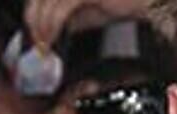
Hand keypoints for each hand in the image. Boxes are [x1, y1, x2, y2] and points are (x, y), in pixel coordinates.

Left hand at [24, 0, 152, 47]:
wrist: (145, 3)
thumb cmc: (122, 3)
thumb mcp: (88, 15)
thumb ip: (69, 21)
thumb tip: (51, 34)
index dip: (32, 16)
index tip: (34, 37)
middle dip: (33, 23)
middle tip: (37, 45)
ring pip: (45, 3)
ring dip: (42, 27)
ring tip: (45, 45)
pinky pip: (61, 9)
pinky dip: (53, 25)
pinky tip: (54, 38)